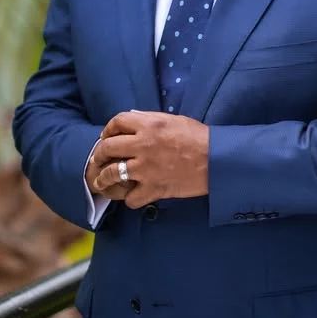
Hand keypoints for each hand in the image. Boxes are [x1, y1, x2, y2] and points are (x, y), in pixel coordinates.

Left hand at [92, 111, 209, 208]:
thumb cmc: (199, 137)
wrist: (217, 160)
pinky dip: (130, 199)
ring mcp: (146, 168)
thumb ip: (151, 119)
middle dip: (99, 154)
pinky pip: (130, 198)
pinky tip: (133, 196)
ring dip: (104, 179)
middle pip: (107, 148)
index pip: (116, 122)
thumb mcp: (174, 120)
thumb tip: (133, 119)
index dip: (108, 129)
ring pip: (111, 174)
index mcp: (149, 125)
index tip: (107, 136)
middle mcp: (142, 145)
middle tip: (99, 160)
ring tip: (102, 182)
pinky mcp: (154, 188)